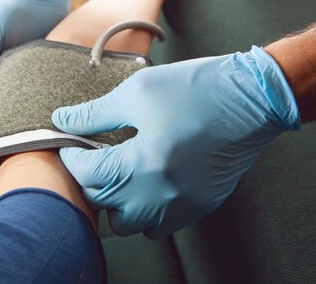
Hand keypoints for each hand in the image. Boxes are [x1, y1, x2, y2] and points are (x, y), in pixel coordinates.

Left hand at [53, 47, 299, 238]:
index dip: (71, 157)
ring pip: (130, 224)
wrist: (252, 98)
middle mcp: (162, 195)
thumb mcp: (138, 92)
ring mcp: (183, 206)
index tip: (68, 144)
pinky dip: (144, 212)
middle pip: (104, 204)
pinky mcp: (200, 206)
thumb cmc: (196, 89)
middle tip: (92, 155)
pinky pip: (159, 227)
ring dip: (116, 202)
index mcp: (143, 164)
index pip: (88, 174)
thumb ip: (95, 113)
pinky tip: (146, 184)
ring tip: (117, 172)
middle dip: (90, 179)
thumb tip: (63, 120)